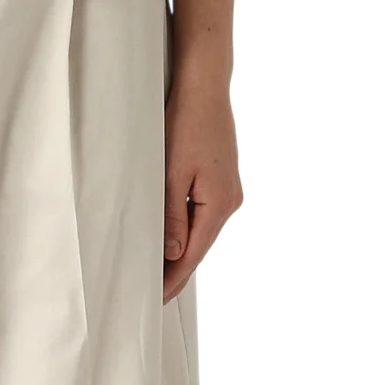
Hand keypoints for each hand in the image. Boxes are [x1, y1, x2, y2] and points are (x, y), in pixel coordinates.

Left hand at [162, 77, 242, 304]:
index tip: (157, 298)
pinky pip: (203, 211)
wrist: (204, 87)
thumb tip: (173, 253)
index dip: (174, 277)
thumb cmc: (186, 124)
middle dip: (177, 267)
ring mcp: (229, 189)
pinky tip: (175, 232)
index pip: (194, 254)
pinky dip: (188, 225)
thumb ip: (171, 214)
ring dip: (182, 246)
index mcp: (219, 204)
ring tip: (160, 268)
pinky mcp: (222, 177)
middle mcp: (230, 201)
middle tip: (154, 290)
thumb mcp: (172, 172)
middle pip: (200, 244)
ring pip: (202, 227)